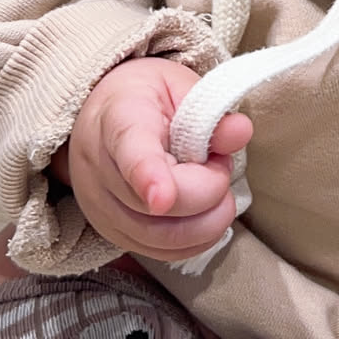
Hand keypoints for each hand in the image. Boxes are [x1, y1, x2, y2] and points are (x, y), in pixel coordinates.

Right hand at [66, 57, 252, 263]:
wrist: (99, 116)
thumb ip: (209, 108)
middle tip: (217, 162)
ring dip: (208, 219)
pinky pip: (163, 253)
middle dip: (210, 189)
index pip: (130, 152)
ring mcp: (101, 208)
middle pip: (160, 207)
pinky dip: (196, 239)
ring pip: (164, 238)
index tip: (162, 197)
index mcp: (119, 119)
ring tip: (210, 184)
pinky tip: (203, 212)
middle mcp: (100, 169)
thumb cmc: (144, 98)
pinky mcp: (112, 233)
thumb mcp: (177, 85)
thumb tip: (239, 132)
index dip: (147, 177)